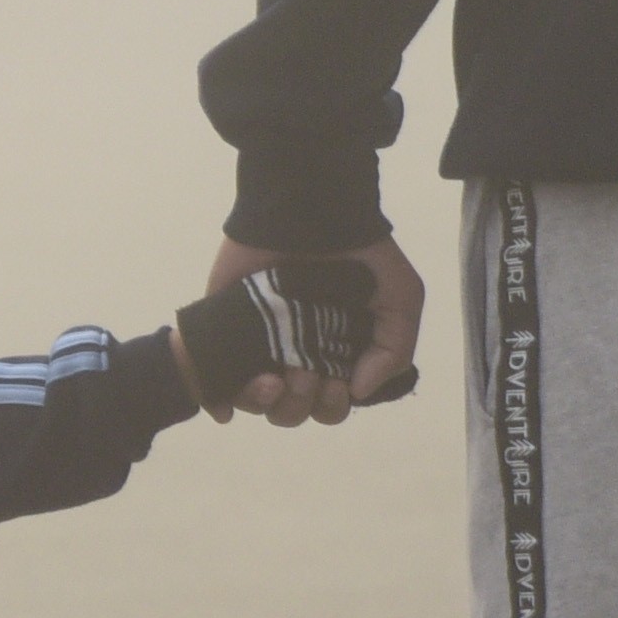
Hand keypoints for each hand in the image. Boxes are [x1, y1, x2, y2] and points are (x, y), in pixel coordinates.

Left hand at [203, 231, 423, 426]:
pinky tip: (232, 395)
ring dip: (268, 402)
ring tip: (276, 376)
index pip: (330, 404)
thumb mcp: (401, 296)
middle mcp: (295, 353)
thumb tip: (360, 391)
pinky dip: (221, 398)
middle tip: (306, 372)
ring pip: (257, 402)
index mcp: (333, 353)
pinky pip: (217, 378)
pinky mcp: (224, 328)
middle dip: (303, 404)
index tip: (339, 383)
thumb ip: (395, 348)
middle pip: (294, 411)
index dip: (333, 406)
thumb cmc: (358, 250)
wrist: (310, 207)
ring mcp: (257, 343)